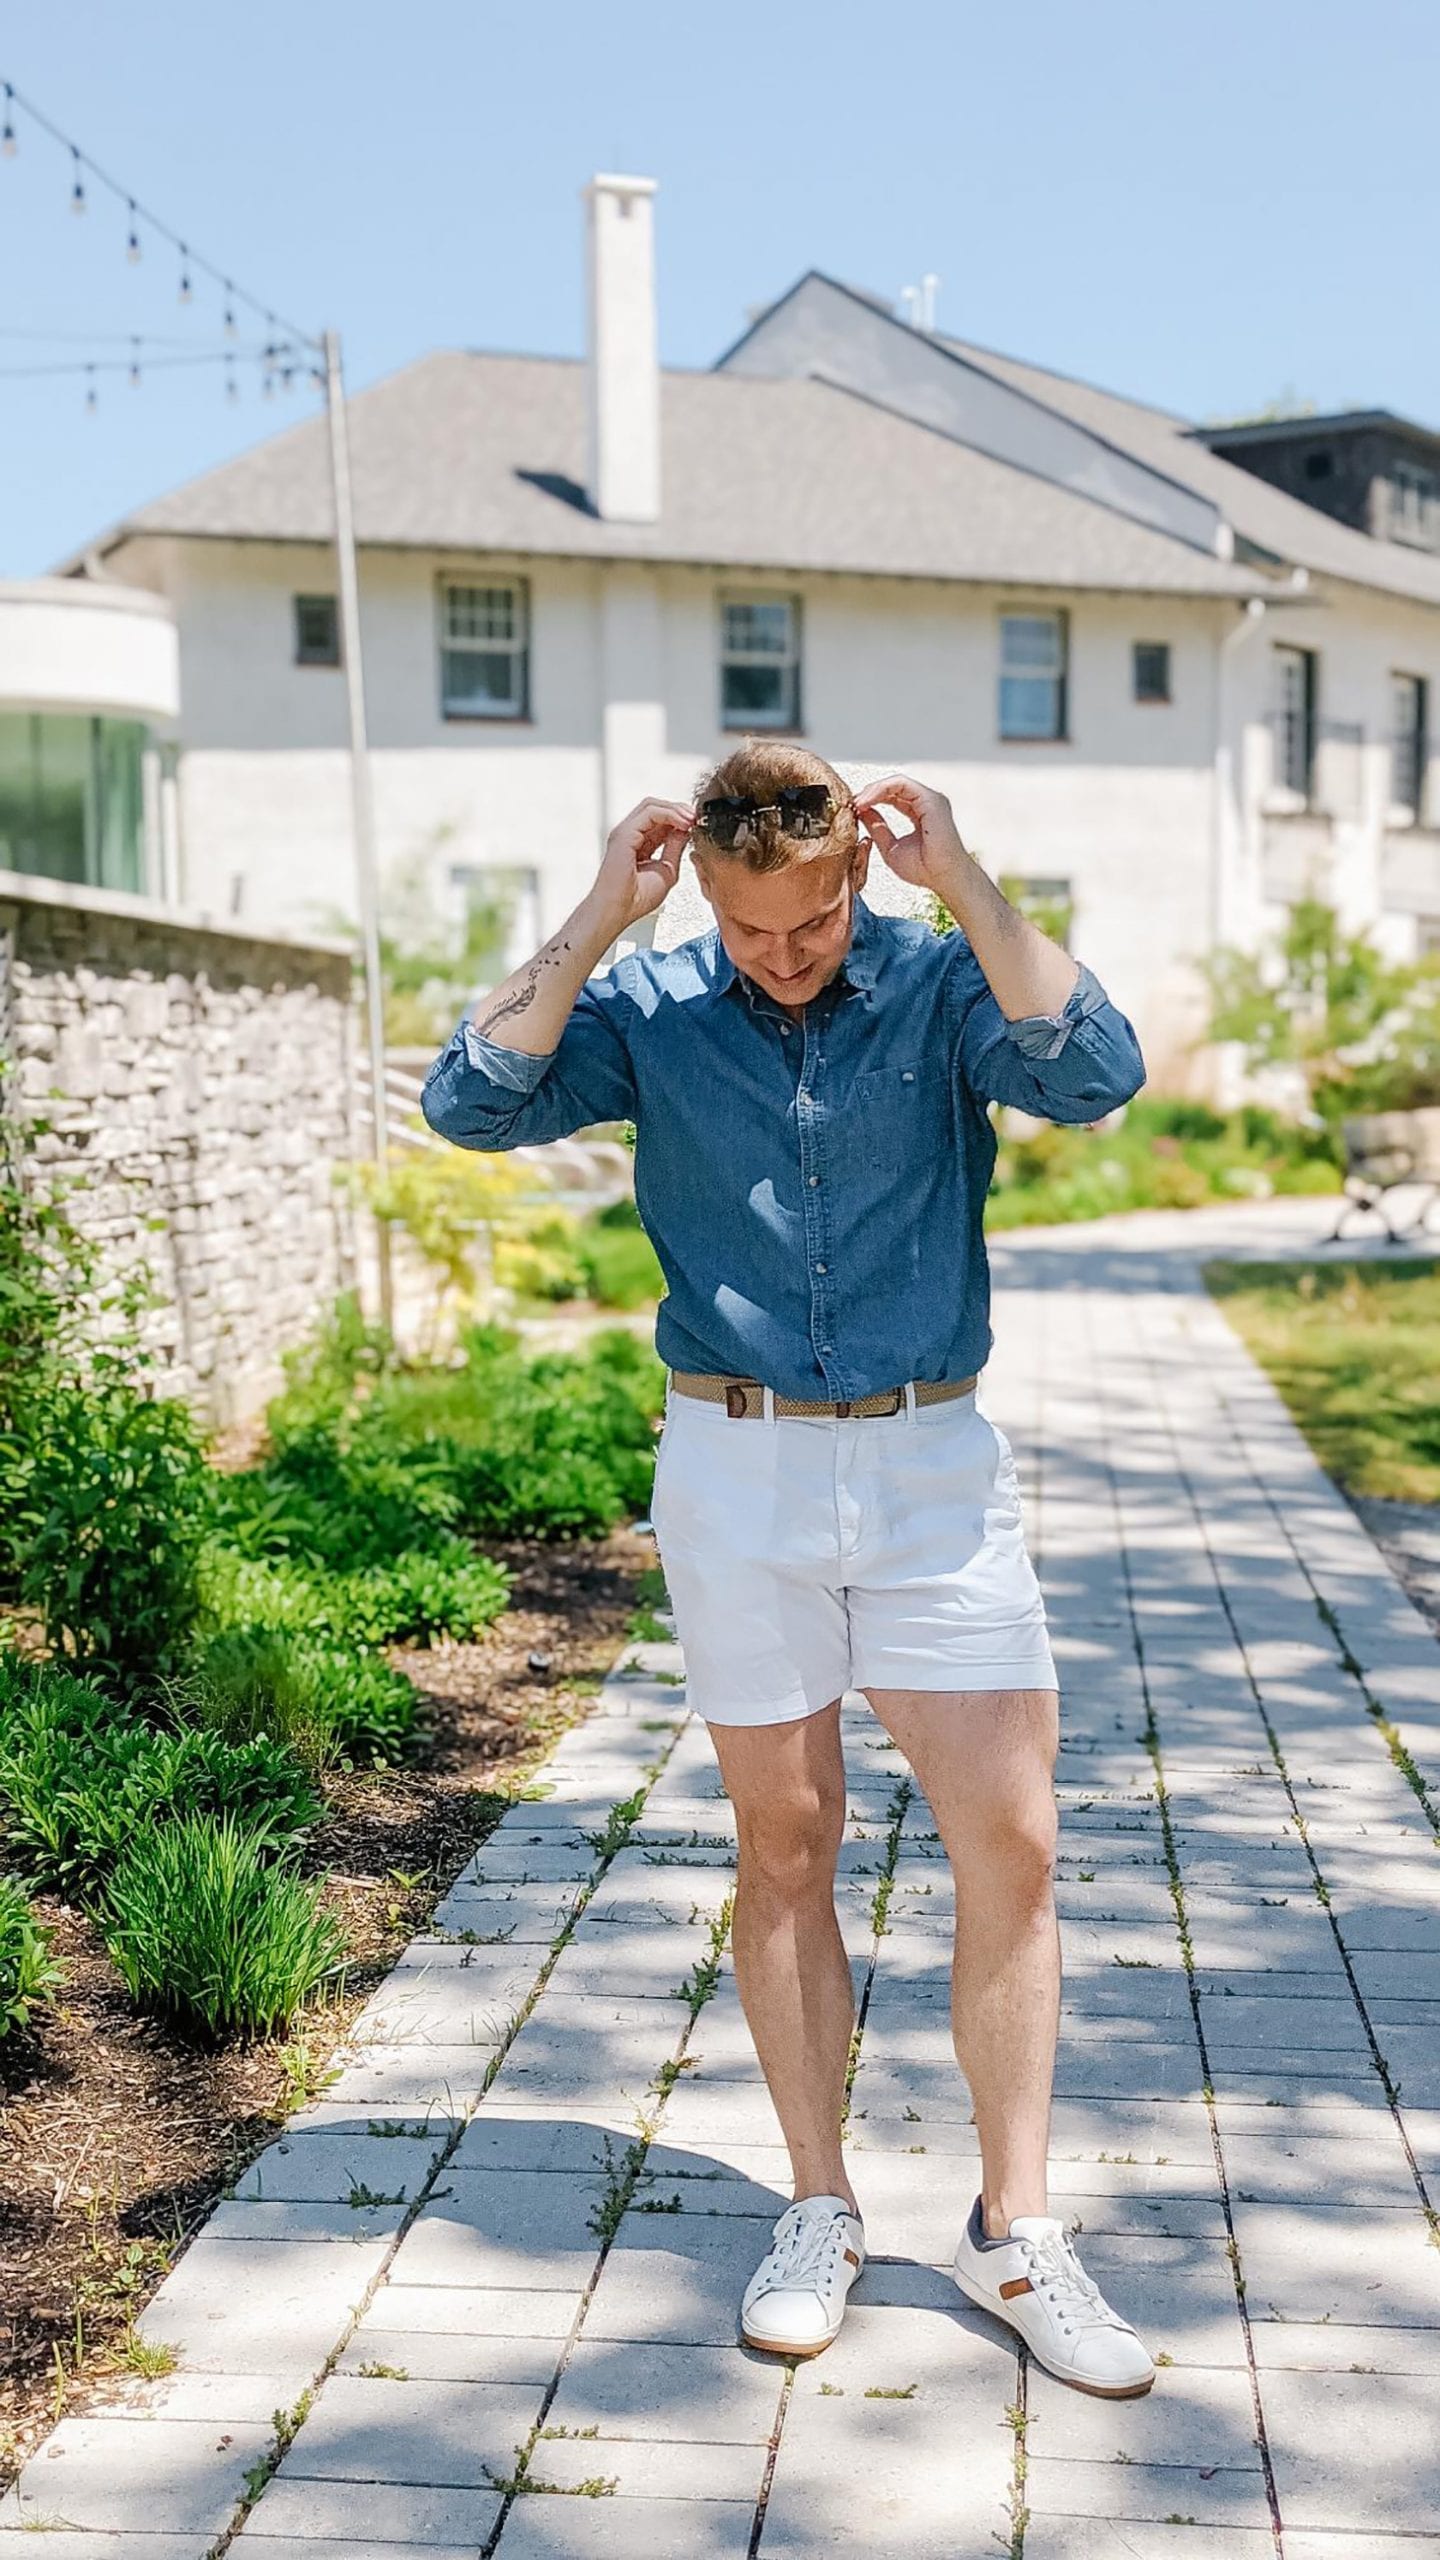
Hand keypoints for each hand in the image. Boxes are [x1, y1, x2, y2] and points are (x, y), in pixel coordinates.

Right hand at [592, 799, 693, 927]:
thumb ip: (675, 848)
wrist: (620, 910)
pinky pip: (650, 813)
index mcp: (639, 843)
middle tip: (697, 818)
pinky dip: (669, 814)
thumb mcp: (667, 869)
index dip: (681, 818)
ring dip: (676, 809)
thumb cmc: (636, 899)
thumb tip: (686, 830)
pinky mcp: (625, 833)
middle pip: (656, 808)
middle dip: (679, 809)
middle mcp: (630, 835)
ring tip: (692, 819)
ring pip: (652, 805)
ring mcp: (626, 832)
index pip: (660, 820)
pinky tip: (683, 823)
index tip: (698, 824)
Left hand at [852, 775, 969, 895]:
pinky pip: (901, 784)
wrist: (942, 879)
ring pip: (896, 782)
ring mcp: (930, 799)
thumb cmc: (925, 869)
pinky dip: (881, 790)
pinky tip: (867, 801)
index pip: (892, 796)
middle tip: (851, 805)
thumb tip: (863, 813)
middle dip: (869, 793)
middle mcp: (926, 802)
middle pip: (893, 786)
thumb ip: (878, 828)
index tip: (854, 810)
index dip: (871, 800)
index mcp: (919, 813)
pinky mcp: (930, 799)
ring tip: (857, 803)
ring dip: (872, 790)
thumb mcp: (890, 847)